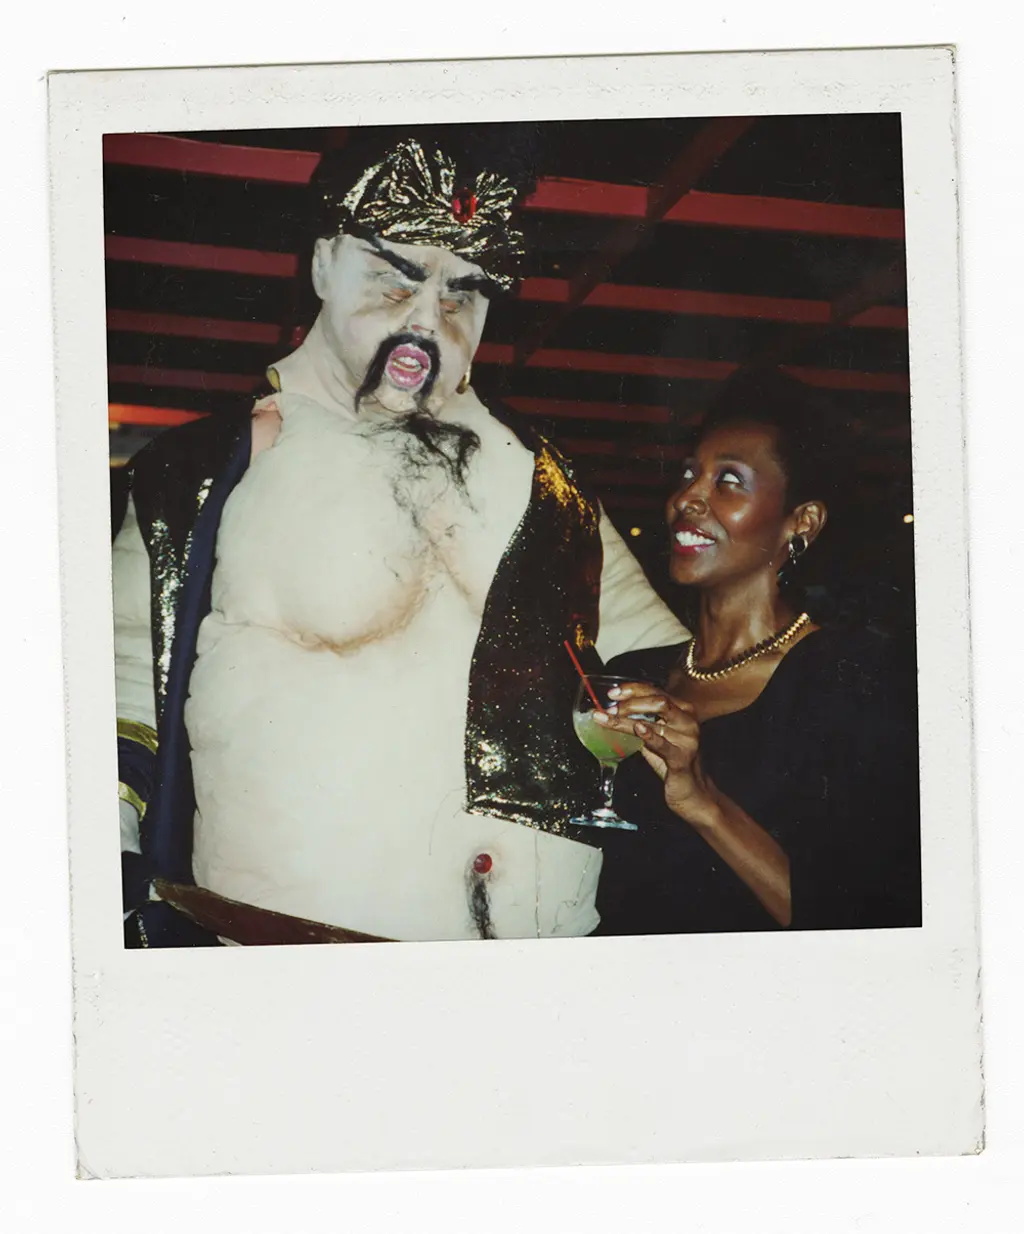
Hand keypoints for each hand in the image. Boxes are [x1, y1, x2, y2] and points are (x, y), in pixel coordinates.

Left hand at [594, 682, 716, 823]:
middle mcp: (688, 721)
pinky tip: (638, 729)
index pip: (656, 691)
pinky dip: (648, 735)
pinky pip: (663, 744)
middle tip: (609, 708)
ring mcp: (687, 739)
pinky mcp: (682, 758)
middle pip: (658, 701)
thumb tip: (614, 711)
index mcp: (683, 711)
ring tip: (609, 719)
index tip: (612, 693)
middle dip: (630, 703)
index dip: (632, 689)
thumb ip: (642, 721)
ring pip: (654, 723)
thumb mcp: (656, 736)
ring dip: (626, 721)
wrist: (691, 791)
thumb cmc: (672, 762)